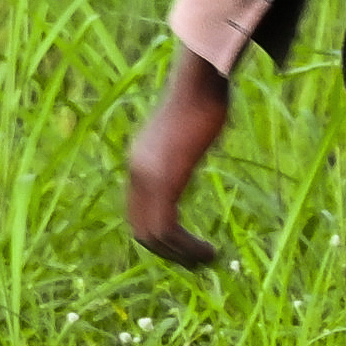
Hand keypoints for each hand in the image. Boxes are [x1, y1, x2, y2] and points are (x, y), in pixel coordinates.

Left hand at [123, 48, 233, 270]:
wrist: (200, 82)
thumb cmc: (203, 99)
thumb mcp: (186, 131)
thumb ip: (181, 148)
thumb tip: (191, 148)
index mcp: (139, 162)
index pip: (137, 215)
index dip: (158, 238)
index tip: (183, 248)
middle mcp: (137, 172)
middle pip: (140, 231)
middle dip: (168, 253)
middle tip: (196, 263)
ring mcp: (147, 178)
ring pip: (154, 236)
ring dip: (180, 255)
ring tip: (206, 261)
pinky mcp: (164, 181)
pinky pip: (168, 229)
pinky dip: (187, 247)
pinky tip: (208, 250)